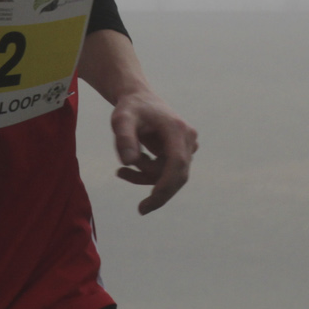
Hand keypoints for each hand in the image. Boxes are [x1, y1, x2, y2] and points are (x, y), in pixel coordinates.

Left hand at [110, 91, 197, 214]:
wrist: (140, 99)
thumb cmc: (130, 108)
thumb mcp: (120, 119)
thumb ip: (124, 138)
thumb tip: (128, 161)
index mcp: (176, 128)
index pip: (177, 163)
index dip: (166, 185)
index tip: (150, 203)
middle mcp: (188, 137)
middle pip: (178, 175)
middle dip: (158, 192)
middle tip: (141, 209)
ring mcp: (188, 145)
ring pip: (170, 176)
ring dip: (146, 177)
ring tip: (121, 171)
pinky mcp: (183, 152)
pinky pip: (168, 172)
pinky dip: (150, 174)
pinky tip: (132, 165)